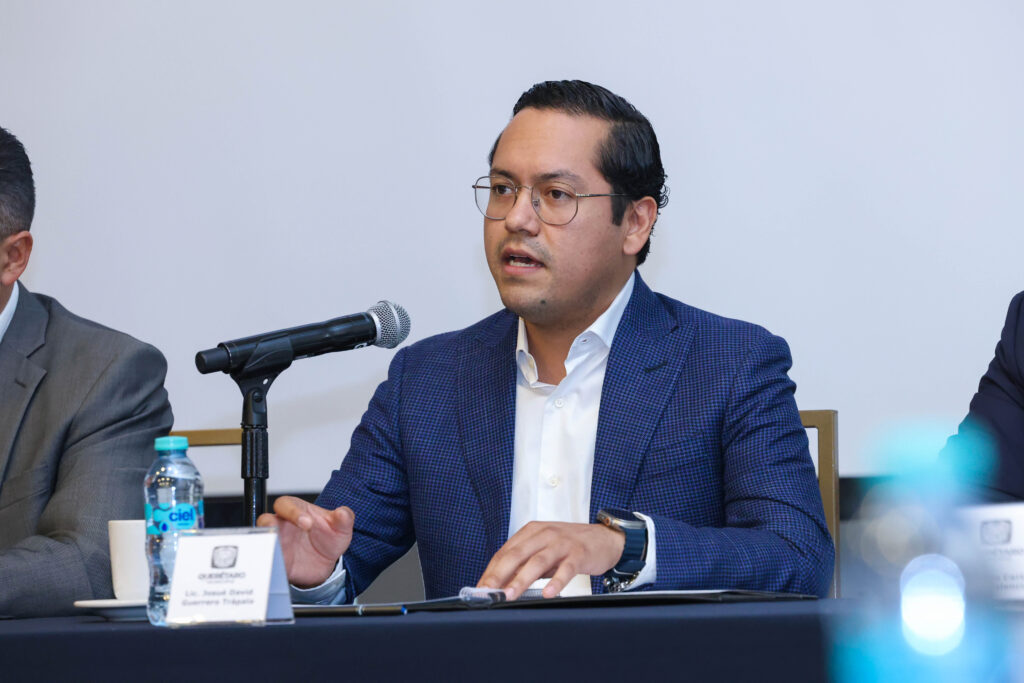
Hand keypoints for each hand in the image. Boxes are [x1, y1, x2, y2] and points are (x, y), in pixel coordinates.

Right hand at [256, 496, 353, 587]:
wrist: (327, 563)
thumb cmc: (328, 538)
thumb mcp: (340, 528)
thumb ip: (344, 519)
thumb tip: (343, 513)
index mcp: (296, 510)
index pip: (285, 504)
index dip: (292, 511)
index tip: (307, 522)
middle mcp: (282, 525)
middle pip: (265, 520)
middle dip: (271, 525)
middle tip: (282, 534)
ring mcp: (277, 543)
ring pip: (262, 540)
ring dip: (266, 544)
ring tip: (277, 549)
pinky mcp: (276, 561)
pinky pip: (267, 561)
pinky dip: (269, 562)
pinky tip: (279, 565)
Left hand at [476, 521, 623, 599]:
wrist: (604, 538)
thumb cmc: (570, 546)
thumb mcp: (544, 550)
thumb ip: (524, 564)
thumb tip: (501, 585)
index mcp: (532, 531)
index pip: (505, 552)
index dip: (491, 571)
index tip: (481, 589)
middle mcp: (544, 534)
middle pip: (516, 554)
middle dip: (499, 575)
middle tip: (488, 592)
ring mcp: (561, 543)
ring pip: (537, 561)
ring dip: (521, 579)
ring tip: (510, 595)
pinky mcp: (579, 553)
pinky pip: (566, 569)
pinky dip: (556, 581)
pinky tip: (549, 593)